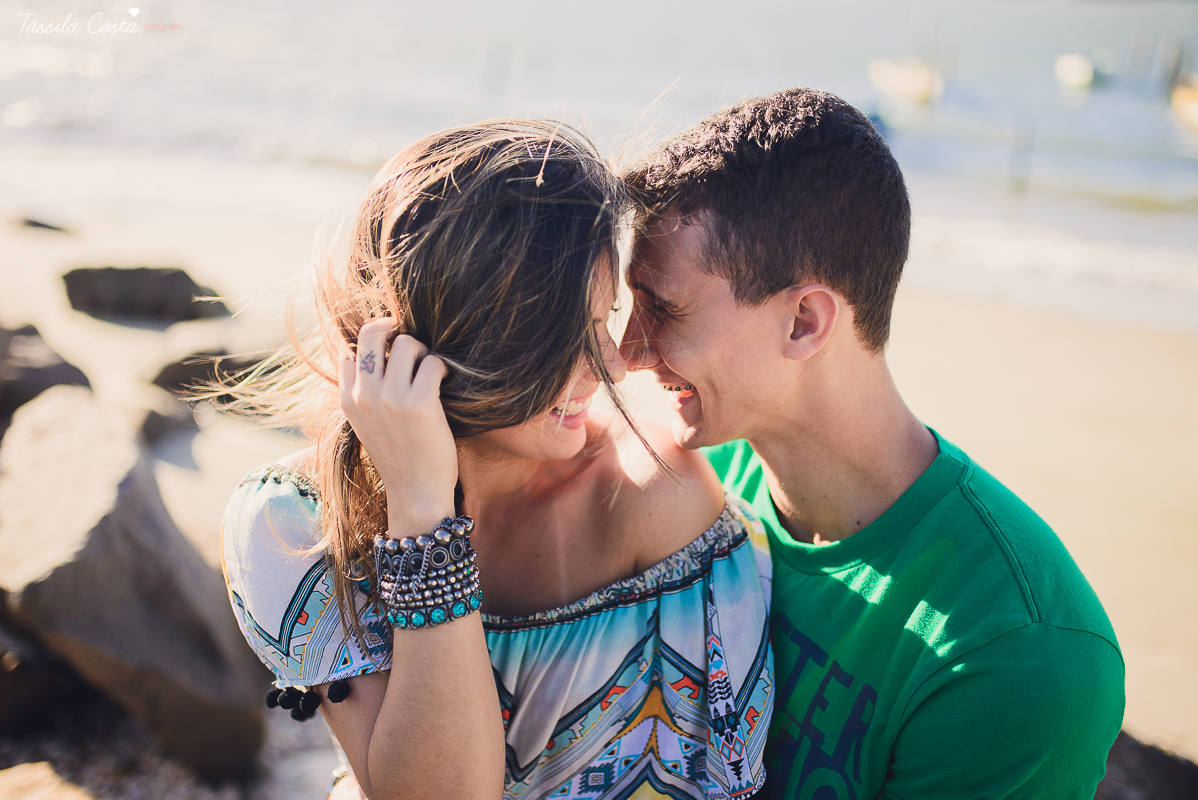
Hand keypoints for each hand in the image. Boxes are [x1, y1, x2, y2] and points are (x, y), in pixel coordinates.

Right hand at [339, 319, 457, 532]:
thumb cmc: (400, 457)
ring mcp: (391, 398)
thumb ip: (363, 392)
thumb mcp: (367, 424)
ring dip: (423, 352)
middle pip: (373, 333)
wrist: (416, 493)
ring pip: (406, 343)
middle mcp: (364, 395)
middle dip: (396, 333)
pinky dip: (442, 367)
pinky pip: (433, 362)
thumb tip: (366, 351)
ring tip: (430, 371)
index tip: (393, 354)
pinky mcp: (420, 403)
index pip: (350, 350)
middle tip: (414, 349)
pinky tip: (445, 382)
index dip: (374, 344)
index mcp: (347, 400)